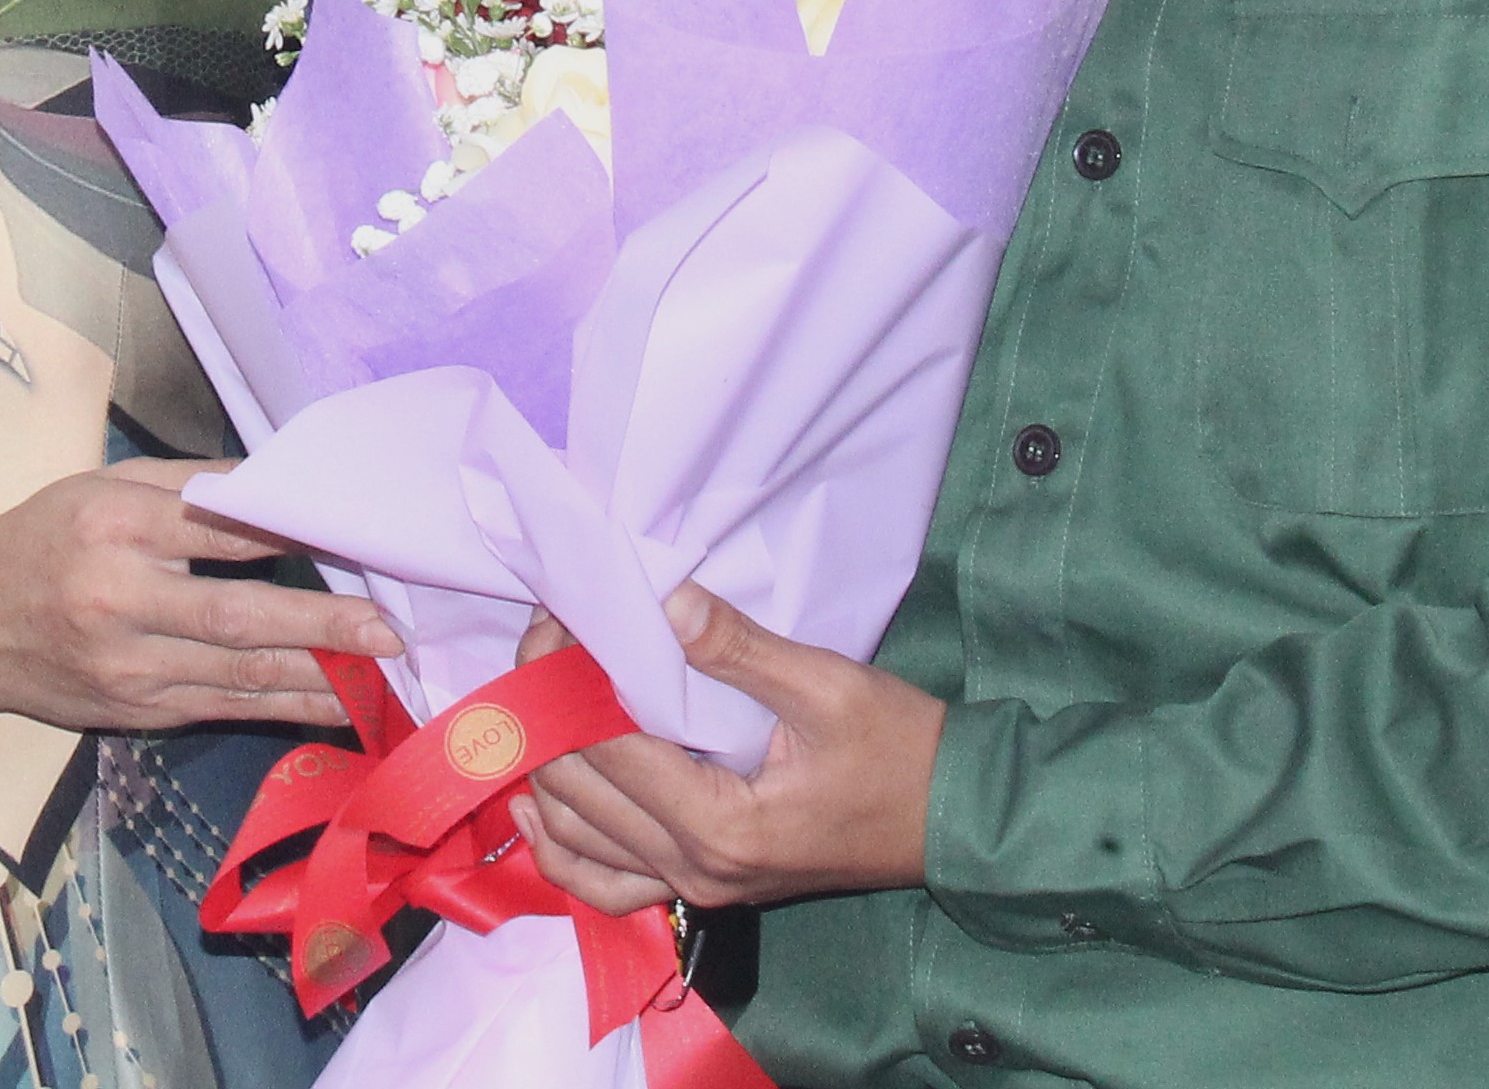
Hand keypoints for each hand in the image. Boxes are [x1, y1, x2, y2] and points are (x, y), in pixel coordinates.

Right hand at [0, 460, 400, 734]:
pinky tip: (335, 707)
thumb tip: (277, 482)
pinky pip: (224, 710)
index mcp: (114, 529)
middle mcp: (121, 603)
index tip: (355, 537)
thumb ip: (189, 486)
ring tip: (384, 680)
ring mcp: (129, 670)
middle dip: (321, 629)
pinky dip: (285, 709)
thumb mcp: (101, 487)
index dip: (292, 536)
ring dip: (319, 681)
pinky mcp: (138, 714)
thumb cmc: (41, 539)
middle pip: (236, 619)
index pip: (219, 531)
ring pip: (239, 677)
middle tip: (387, 635)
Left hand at [518, 583, 940, 912]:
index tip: (558, 614)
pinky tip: (540, 803)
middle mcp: (693, 869)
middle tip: (547, 637)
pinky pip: (605, 883)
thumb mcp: (827, 685)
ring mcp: (694, 888)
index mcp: (720, 824)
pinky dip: (563, 846)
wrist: (951, 819)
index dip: (563, 677)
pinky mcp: (702, 887)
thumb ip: (736, 647)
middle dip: (544, 710)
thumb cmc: (899, 749)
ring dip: (543, 769)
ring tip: (536, 697)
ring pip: (576, 841)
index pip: (604, 745)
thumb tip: (660, 600)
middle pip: (576, 791)